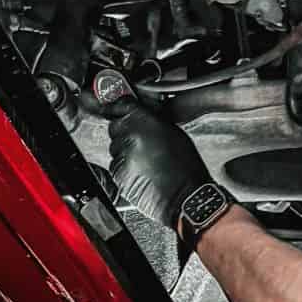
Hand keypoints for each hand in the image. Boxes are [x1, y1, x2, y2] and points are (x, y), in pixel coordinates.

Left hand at [103, 105, 213, 233]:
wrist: (186, 196)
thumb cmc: (186, 167)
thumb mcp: (173, 132)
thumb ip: (151, 120)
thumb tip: (140, 115)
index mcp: (143, 121)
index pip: (121, 105)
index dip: (121, 108)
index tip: (119, 109)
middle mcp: (128, 137)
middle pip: (115, 126)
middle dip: (125, 131)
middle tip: (142, 142)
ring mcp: (121, 157)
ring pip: (115, 147)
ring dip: (125, 150)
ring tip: (146, 160)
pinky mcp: (117, 174)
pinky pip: (115, 165)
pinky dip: (125, 166)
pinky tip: (142, 171)